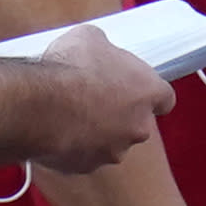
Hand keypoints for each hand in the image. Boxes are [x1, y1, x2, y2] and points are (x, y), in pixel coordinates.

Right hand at [6, 26, 182, 174]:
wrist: (41, 106)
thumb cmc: (71, 69)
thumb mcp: (90, 38)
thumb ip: (104, 48)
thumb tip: (98, 49)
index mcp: (148, 92)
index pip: (164, 98)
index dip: (148, 93)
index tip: (134, 90)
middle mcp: (137, 127)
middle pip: (135, 122)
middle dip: (118, 113)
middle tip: (93, 98)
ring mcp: (113, 151)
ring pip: (110, 142)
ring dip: (96, 131)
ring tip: (70, 114)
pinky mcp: (86, 167)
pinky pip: (84, 156)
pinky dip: (74, 146)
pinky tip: (57, 130)